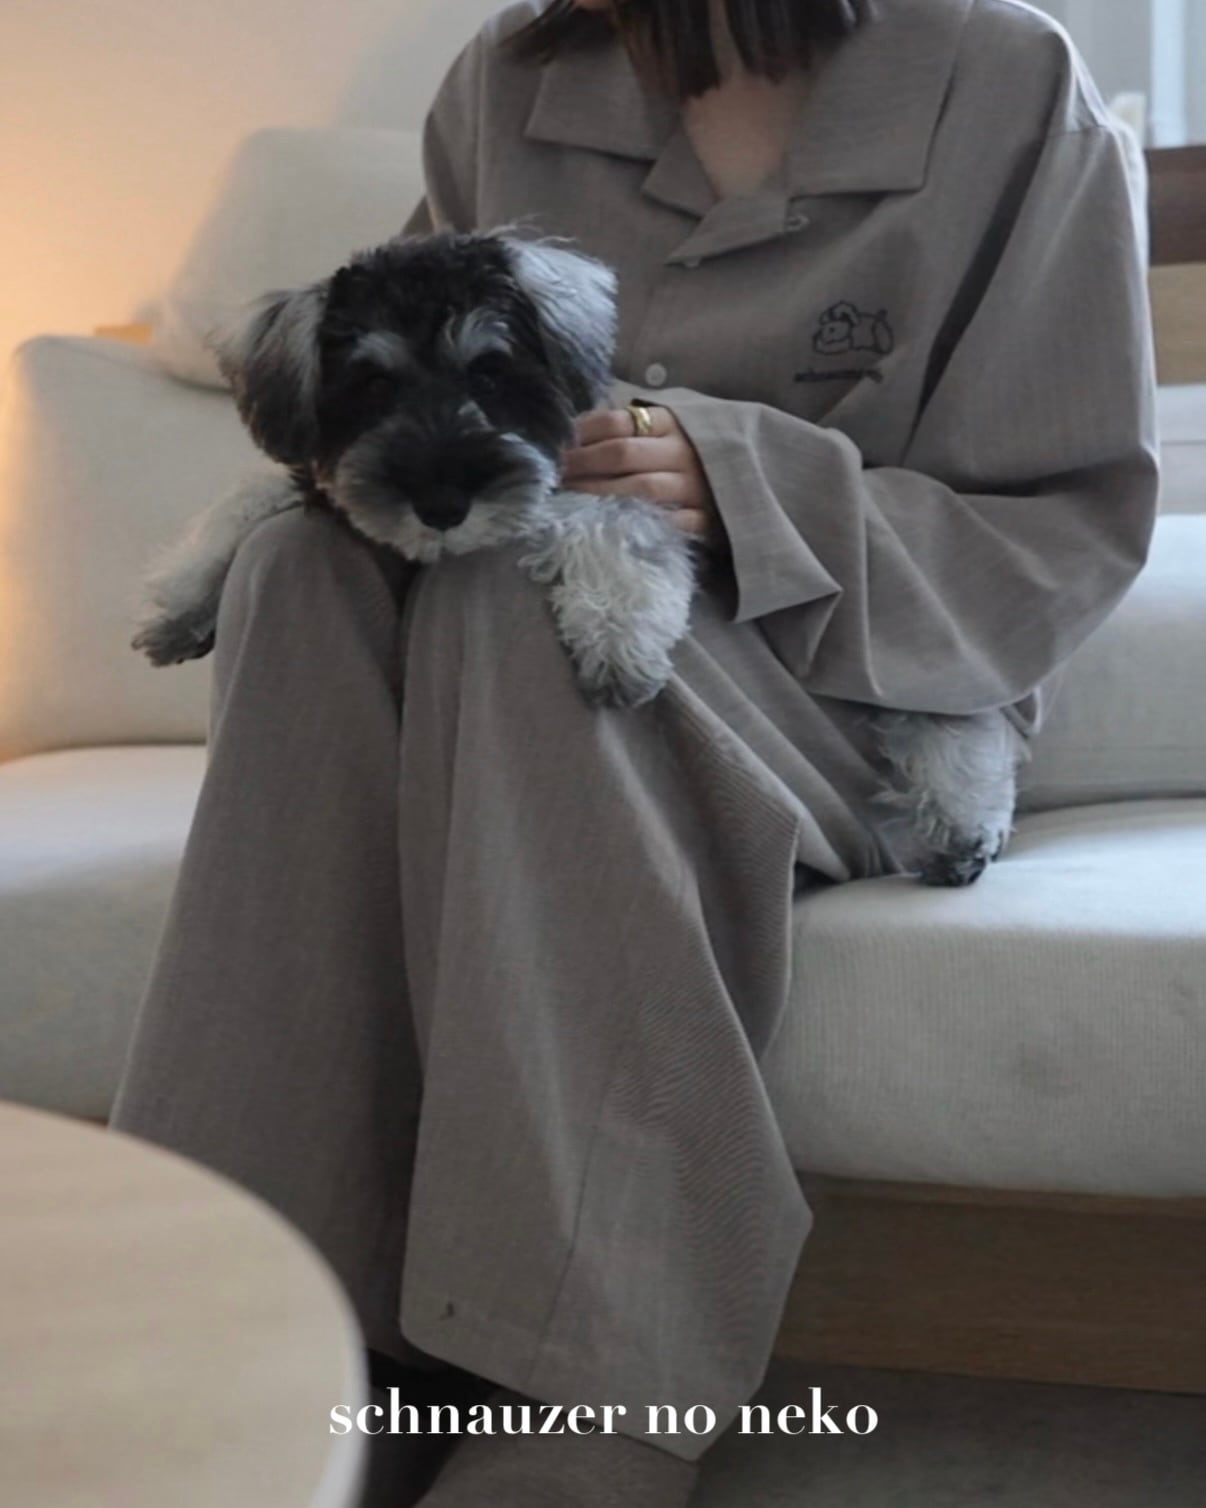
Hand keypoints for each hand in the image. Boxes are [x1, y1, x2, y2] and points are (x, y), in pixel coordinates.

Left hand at [560, 405, 723, 545]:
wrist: (761, 472)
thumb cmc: (697, 451)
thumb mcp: (671, 429)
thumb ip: (633, 429)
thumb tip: (574, 432)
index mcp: (671, 423)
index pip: (617, 421)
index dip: (581, 433)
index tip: (555, 447)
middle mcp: (683, 452)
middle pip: (622, 454)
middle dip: (581, 465)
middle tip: (552, 477)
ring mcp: (696, 487)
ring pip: (640, 490)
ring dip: (599, 496)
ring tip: (570, 502)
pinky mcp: (708, 520)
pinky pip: (671, 524)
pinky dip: (641, 525)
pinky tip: (612, 529)